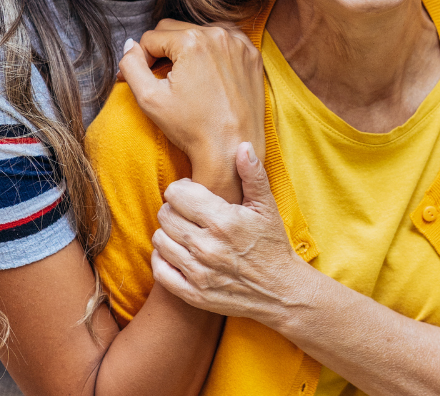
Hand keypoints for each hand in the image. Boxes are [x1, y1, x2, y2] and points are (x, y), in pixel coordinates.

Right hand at [118, 21, 264, 201]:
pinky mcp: (251, 54)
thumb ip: (131, 64)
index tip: (148, 80)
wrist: (230, 148)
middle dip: (165, 51)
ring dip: (190, 48)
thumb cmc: (191, 127)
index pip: (152, 37)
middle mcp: (217, 34)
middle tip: (166, 79)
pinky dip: (214, 51)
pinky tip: (210, 73)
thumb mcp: (149, 98)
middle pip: (176, 30)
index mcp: (191, 41)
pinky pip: (225, 41)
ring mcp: (238, 43)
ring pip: (200, 32)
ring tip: (188, 76)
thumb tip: (130, 45)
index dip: (143, 59)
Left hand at [150, 143, 312, 328]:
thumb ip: (253, 174)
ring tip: (184, 230)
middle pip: (165, 215)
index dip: (181, 188)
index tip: (192, 192)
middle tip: (188, 211)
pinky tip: (177, 251)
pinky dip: (162, 258)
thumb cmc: (272, 244)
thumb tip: (242, 146)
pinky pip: (160, 270)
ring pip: (160, 240)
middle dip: (173, 208)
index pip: (177, 195)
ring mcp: (198, 272)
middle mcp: (206, 246)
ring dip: (167, 231)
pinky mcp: (192, 294)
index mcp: (223, 220)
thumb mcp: (267, 206)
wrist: (280, 291)